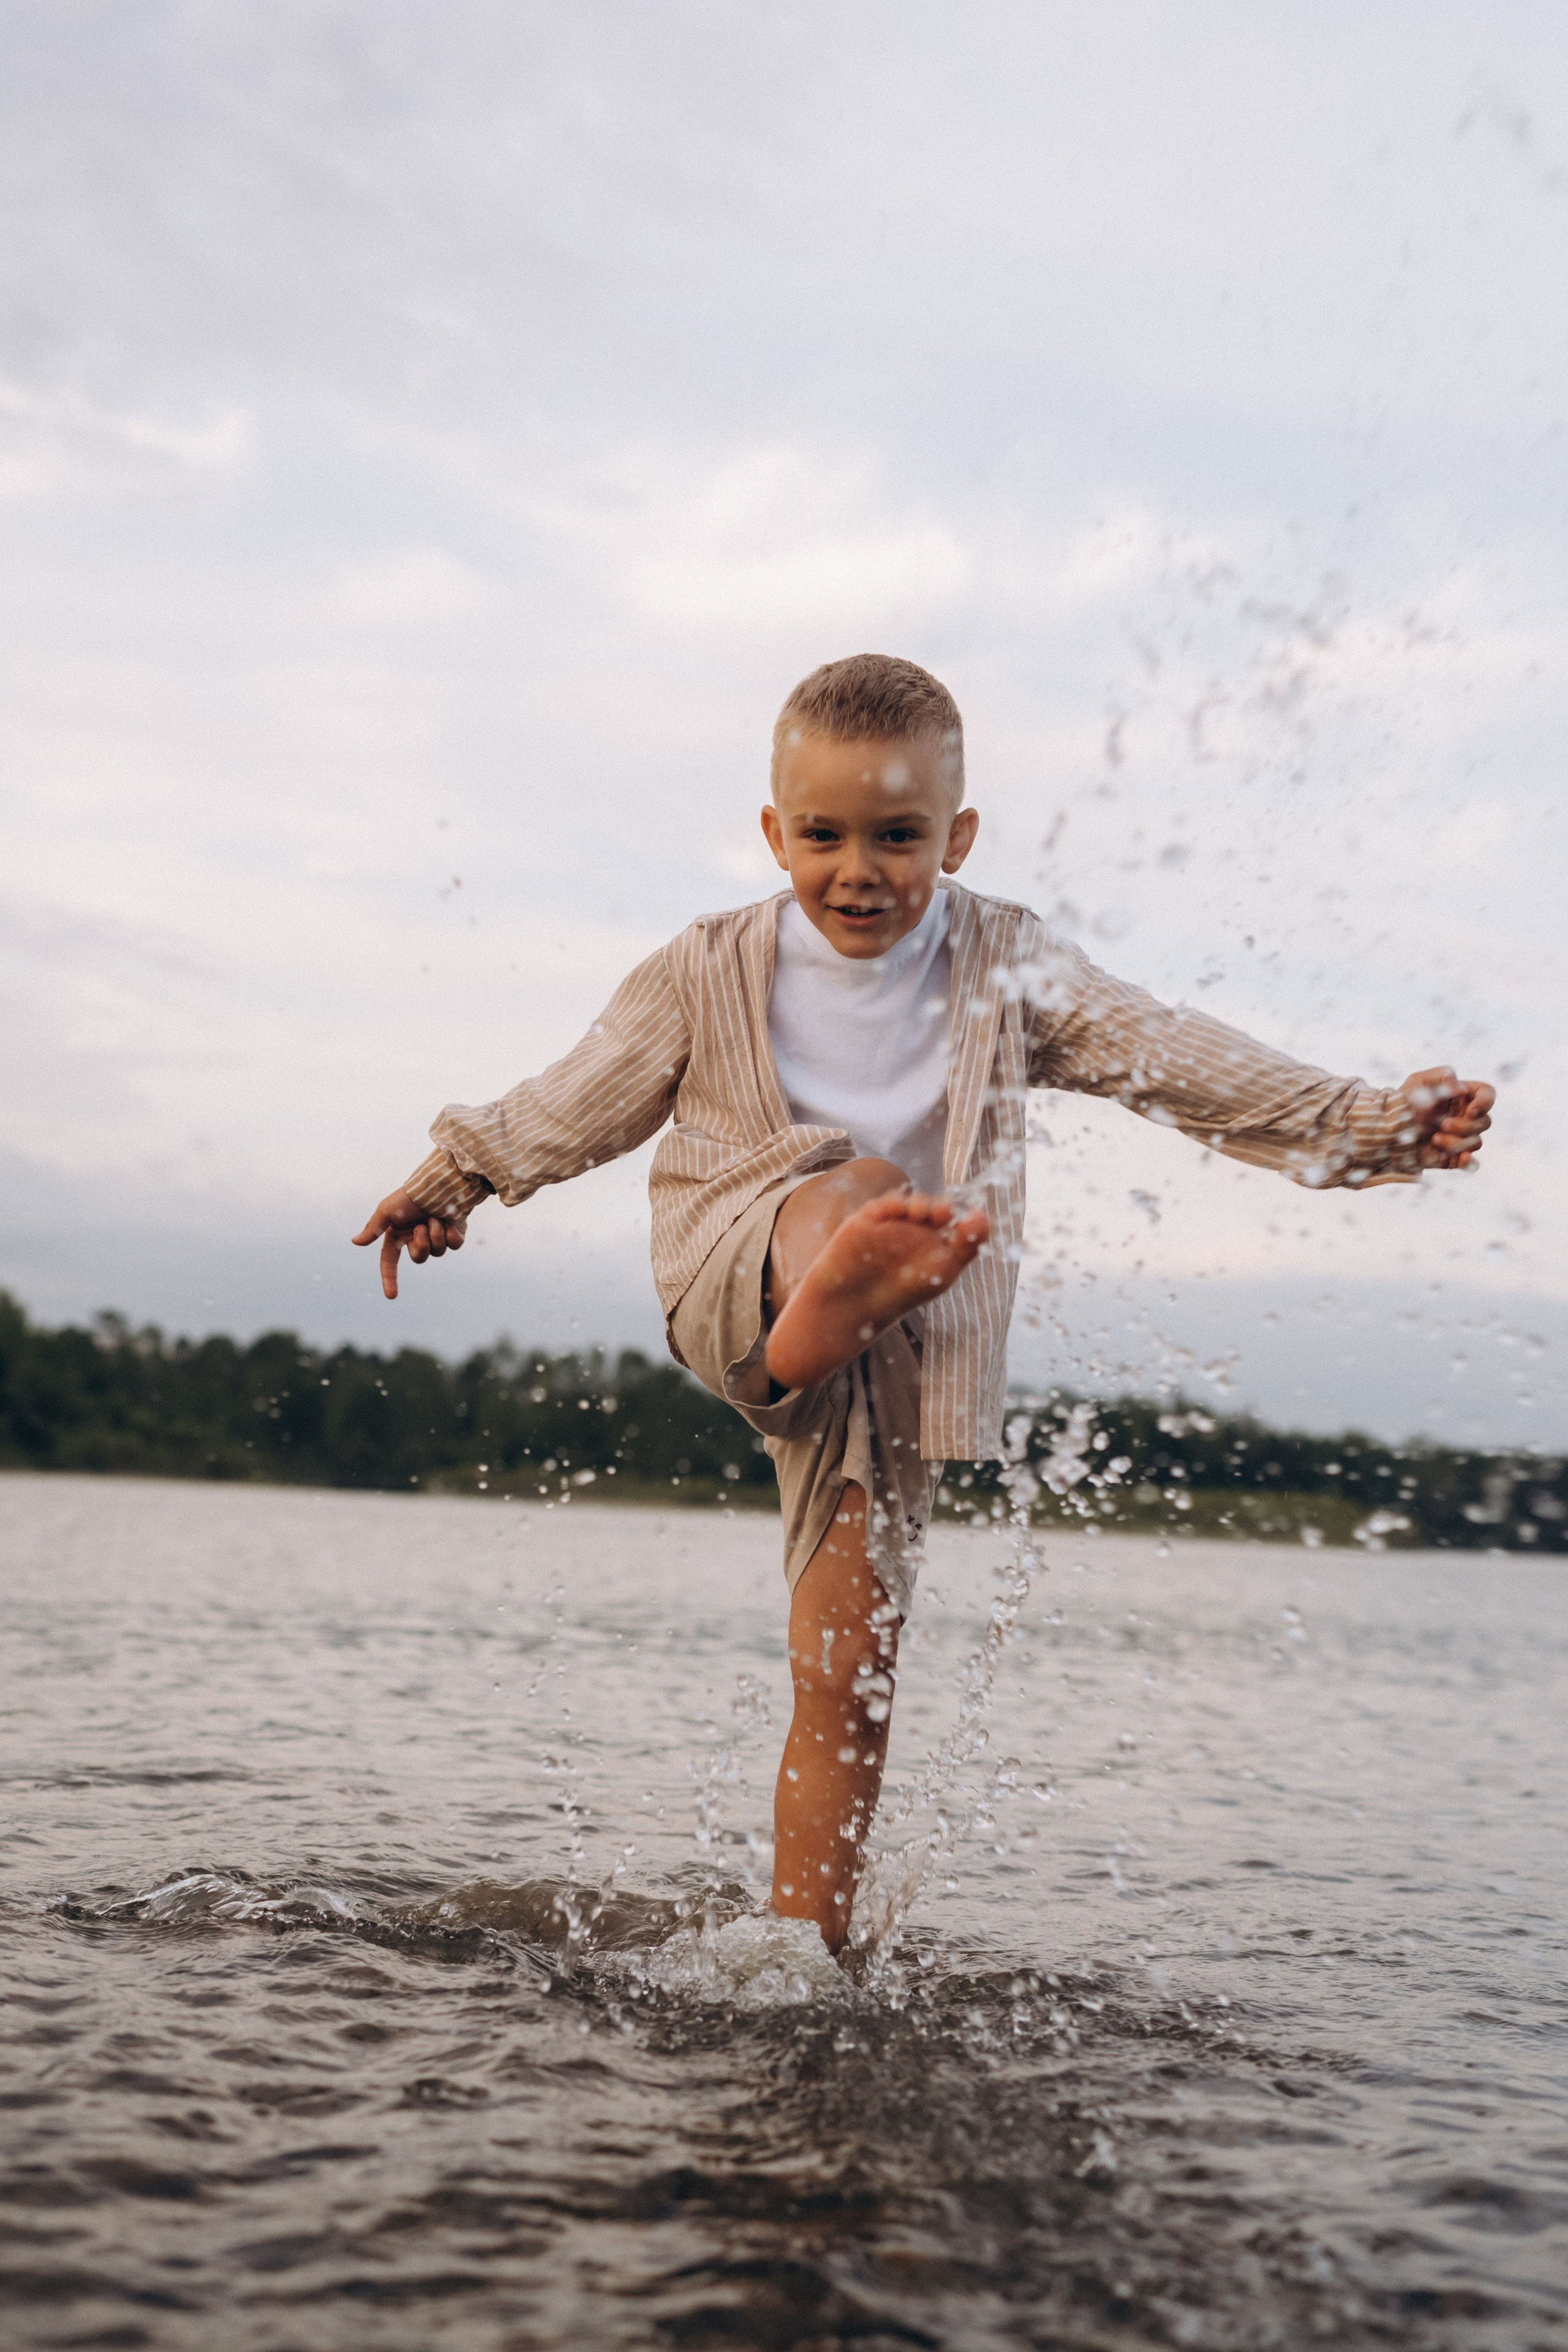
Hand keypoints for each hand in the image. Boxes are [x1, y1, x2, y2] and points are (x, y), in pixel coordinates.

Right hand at [352, 1188, 466, 1298]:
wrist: (440, 1183)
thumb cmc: (411, 1196)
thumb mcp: (388, 1210)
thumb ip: (373, 1228)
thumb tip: (355, 1242)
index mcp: (398, 1234)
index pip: (390, 1261)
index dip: (390, 1279)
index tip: (391, 1296)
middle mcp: (416, 1237)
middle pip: (419, 1258)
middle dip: (421, 1245)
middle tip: (422, 1227)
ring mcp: (436, 1236)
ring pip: (438, 1252)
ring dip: (436, 1235)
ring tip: (436, 1219)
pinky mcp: (454, 1233)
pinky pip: (454, 1245)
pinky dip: (452, 1234)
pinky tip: (450, 1222)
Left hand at [1397, 1068, 1495, 1169]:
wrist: (1388, 1131)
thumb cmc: (1404, 1101)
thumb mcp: (1419, 1081)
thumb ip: (1442, 1076)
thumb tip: (1462, 1090)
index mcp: (1462, 1096)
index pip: (1488, 1095)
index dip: (1485, 1103)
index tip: (1471, 1110)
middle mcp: (1465, 1117)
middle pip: (1485, 1122)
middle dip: (1466, 1125)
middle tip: (1442, 1124)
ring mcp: (1461, 1137)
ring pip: (1476, 1143)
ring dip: (1457, 1142)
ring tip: (1434, 1138)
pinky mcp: (1453, 1156)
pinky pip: (1471, 1164)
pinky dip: (1469, 1163)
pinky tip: (1461, 1159)